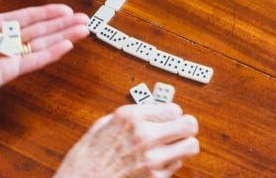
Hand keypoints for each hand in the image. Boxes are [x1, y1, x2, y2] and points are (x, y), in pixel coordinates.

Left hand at [0, 0, 88, 120]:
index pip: (26, 17)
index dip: (46, 12)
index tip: (65, 8)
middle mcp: (5, 42)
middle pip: (40, 30)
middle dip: (62, 24)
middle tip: (84, 19)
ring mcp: (9, 57)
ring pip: (42, 44)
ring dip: (63, 36)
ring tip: (84, 30)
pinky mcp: (10, 72)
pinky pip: (34, 60)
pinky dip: (51, 53)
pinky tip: (66, 46)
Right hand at [55, 102, 199, 177]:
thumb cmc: (84, 161)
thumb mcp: (101, 126)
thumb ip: (127, 116)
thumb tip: (146, 111)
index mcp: (130, 117)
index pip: (174, 108)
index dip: (172, 115)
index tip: (168, 119)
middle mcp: (144, 135)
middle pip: (189, 124)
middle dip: (186, 128)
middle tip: (179, 131)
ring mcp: (152, 158)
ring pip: (190, 146)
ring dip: (183, 146)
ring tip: (173, 148)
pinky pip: (177, 167)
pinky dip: (171, 165)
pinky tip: (157, 164)